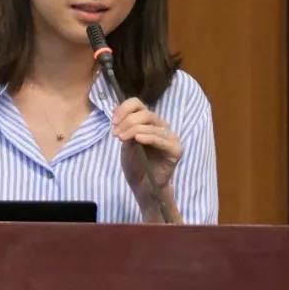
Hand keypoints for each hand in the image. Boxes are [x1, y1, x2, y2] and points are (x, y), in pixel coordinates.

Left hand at [111, 98, 182, 218]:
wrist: (143, 186)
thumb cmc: (136, 163)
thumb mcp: (126, 142)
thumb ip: (125, 127)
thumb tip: (118, 113)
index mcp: (149, 121)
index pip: (138, 104)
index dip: (124, 109)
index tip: (113, 121)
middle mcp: (161, 126)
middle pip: (144, 113)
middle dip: (127, 121)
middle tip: (115, 133)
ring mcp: (170, 137)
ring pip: (150, 125)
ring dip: (132, 130)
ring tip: (120, 138)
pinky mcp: (175, 150)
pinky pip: (160, 139)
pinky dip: (148, 137)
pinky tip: (137, 139)